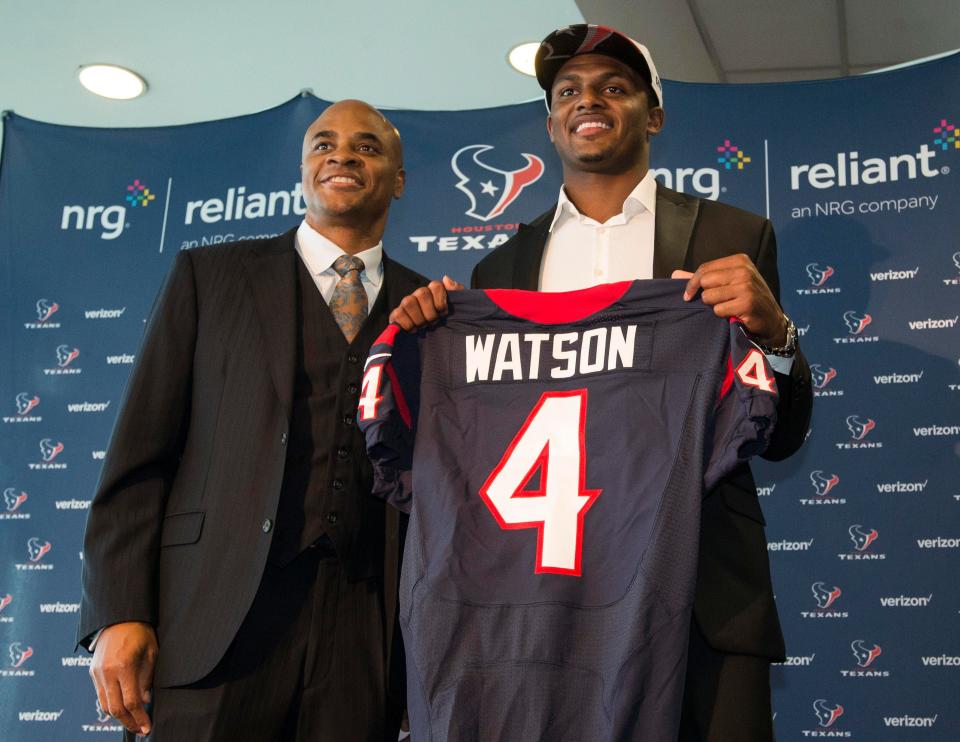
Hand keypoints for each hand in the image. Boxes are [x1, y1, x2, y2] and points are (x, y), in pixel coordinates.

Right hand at [90, 621, 157, 735]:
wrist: (120, 617)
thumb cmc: (140, 632)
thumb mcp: (151, 653)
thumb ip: (147, 679)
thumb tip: (145, 701)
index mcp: (124, 667)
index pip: (131, 702)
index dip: (139, 717)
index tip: (147, 727)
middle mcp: (107, 672)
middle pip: (115, 709)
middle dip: (128, 722)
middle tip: (140, 729)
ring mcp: (97, 673)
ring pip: (105, 705)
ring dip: (118, 716)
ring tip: (132, 721)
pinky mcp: (92, 671)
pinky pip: (100, 695)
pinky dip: (110, 704)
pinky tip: (122, 707)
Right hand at [389, 275, 463, 330]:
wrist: (440, 342)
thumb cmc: (451, 324)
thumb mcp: (460, 309)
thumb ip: (457, 292)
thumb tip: (445, 278)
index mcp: (434, 291)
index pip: (435, 286)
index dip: (440, 302)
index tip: (444, 314)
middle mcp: (419, 295)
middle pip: (422, 293)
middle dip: (430, 312)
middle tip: (433, 323)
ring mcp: (406, 304)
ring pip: (408, 302)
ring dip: (418, 318)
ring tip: (423, 327)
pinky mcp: (397, 315)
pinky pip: (397, 314)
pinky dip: (406, 323)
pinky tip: (413, 330)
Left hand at [672, 254, 785, 344]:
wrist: (772, 318)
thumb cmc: (747, 298)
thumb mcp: (730, 282)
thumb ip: (704, 278)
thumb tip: (675, 274)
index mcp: (739, 260)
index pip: (704, 268)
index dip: (692, 283)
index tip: (688, 295)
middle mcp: (743, 270)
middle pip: (705, 281)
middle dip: (705, 294)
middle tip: (717, 301)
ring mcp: (746, 286)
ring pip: (709, 296)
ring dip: (714, 305)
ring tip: (728, 306)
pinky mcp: (746, 303)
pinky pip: (718, 310)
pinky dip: (723, 315)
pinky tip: (734, 314)